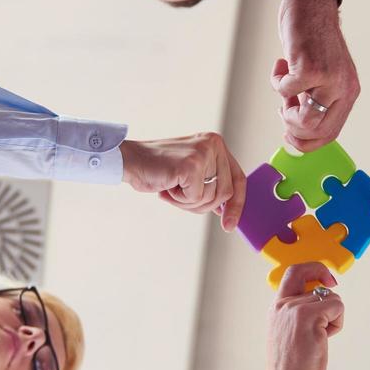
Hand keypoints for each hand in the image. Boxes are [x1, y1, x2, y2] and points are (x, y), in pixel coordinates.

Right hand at [120, 133, 246, 231]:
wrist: (130, 160)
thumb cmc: (158, 170)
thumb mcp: (192, 173)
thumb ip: (212, 184)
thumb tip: (227, 209)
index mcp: (216, 143)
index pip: (238, 178)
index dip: (236, 205)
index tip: (229, 226)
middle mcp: (214, 143)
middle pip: (225, 193)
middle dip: (202, 204)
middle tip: (180, 197)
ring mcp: (203, 153)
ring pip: (211, 198)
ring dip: (188, 202)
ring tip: (171, 188)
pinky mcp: (192, 165)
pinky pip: (195, 197)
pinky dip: (179, 199)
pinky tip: (167, 186)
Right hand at [261, 263, 342, 369]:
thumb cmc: (291, 369)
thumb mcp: (288, 335)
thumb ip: (298, 315)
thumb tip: (323, 300)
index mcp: (276, 308)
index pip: (293, 272)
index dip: (313, 268)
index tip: (326, 279)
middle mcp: (283, 305)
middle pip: (315, 279)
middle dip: (328, 284)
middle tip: (334, 296)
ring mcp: (295, 309)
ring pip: (331, 297)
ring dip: (333, 317)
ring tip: (321, 339)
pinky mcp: (309, 317)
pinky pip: (337, 306)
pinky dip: (337, 323)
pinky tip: (325, 340)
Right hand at [272, 0, 359, 151]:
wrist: (311, 4)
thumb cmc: (312, 39)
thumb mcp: (324, 74)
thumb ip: (317, 99)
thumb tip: (298, 130)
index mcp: (349, 92)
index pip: (330, 134)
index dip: (306, 143)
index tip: (289, 136)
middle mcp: (343, 88)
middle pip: (317, 132)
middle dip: (292, 129)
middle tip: (283, 110)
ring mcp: (329, 79)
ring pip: (304, 121)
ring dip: (285, 110)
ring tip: (284, 89)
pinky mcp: (310, 68)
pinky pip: (285, 91)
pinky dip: (276, 81)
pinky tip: (281, 64)